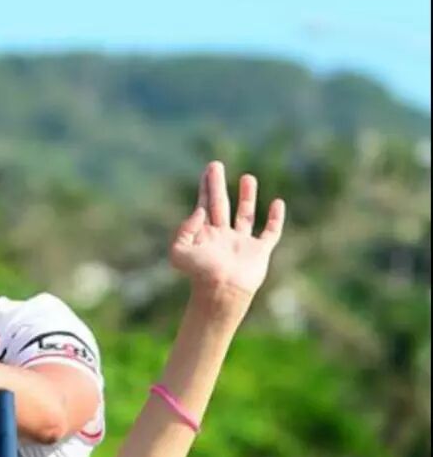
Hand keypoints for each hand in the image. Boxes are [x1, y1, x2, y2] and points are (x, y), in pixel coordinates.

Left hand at [171, 163, 285, 314]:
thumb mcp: (179, 253)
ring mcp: (242, 245)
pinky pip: (270, 232)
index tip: (208, 170)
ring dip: (246, 196)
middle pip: (220, 205)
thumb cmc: (201, 275)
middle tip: (215, 164)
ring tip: (247, 177)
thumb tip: (199, 212)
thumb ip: (183, 231)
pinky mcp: (259, 252)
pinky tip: (277, 203)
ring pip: (245, 215)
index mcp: (206, 236)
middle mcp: (223, 238)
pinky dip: (276, 218)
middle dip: (217, 185)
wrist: (222, 292)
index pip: (204, 206)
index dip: (205, 188)